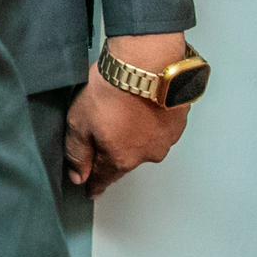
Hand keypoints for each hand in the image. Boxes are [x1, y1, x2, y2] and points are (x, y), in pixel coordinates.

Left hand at [63, 33, 192, 194]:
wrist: (147, 66)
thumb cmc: (114, 90)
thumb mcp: (79, 122)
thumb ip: (78, 152)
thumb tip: (78, 175)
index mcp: (121, 158)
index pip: (105, 178)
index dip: (95, 184)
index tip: (92, 190)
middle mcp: (147, 154)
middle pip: (124, 158)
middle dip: (113, 148)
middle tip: (103, 127)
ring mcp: (166, 138)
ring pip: (144, 142)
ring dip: (134, 132)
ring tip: (122, 109)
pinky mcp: (178, 122)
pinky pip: (159, 126)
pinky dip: (149, 119)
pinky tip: (140, 104)